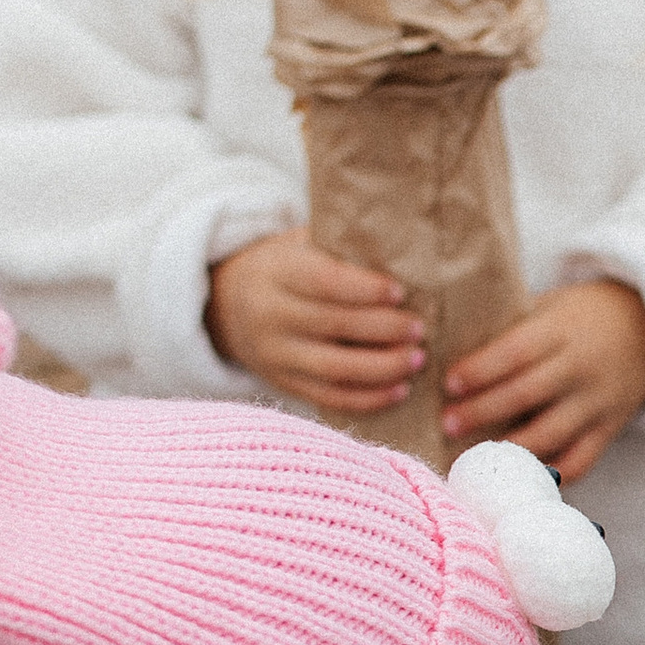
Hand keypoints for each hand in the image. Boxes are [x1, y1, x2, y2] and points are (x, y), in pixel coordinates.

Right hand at [207, 232, 423, 410]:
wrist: (225, 305)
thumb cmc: (282, 268)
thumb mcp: (297, 245)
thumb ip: (337, 246)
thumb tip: (399, 247)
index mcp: (277, 273)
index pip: (325, 281)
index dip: (366, 288)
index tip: (400, 291)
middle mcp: (271, 315)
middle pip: (334, 326)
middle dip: (384, 329)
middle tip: (419, 328)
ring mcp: (275, 355)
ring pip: (334, 368)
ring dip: (383, 368)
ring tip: (418, 359)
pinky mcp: (284, 383)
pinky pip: (329, 398)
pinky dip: (368, 399)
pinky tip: (400, 390)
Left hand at [442, 278, 644, 475]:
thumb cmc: (583, 316)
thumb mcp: (552, 307)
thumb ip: (514, 327)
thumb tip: (450, 346)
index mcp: (562, 330)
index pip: (516, 351)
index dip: (481, 369)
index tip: (450, 382)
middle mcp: (581, 368)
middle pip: (526, 394)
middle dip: (482, 411)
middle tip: (448, 423)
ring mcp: (598, 402)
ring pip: (550, 433)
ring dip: (508, 448)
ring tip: (473, 455)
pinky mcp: (609, 430)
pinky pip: (579, 460)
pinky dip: (549, 473)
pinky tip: (518, 476)